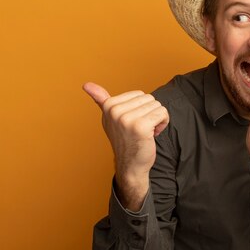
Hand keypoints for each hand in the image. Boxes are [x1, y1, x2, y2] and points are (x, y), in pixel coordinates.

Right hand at [83, 82, 168, 210]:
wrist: (130, 166)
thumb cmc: (124, 140)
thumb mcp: (110, 118)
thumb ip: (101, 100)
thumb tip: (86, 84)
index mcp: (109, 106)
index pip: (139, 94)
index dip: (141, 108)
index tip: (132, 123)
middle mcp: (115, 111)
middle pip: (149, 98)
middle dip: (150, 113)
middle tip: (140, 129)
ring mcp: (127, 119)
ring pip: (157, 105)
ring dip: (157, 119)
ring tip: (146, 133)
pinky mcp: (140, 127)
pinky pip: (162, 113)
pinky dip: (163, 123)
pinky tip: (153, 135)